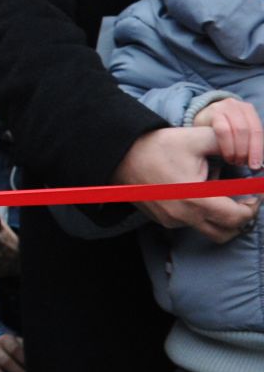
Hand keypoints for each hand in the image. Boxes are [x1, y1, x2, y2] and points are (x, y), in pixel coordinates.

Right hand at [118, 126, 258, 241]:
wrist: (121, 155)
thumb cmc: (158, 146)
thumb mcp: (195, 139)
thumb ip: (226, 143)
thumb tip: (248, 151)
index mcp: (196, 199)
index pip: (237, 217)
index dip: (252, 207)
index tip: (254, 194)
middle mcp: (184, 216)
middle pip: (226, 232)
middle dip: (240, 218)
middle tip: (243, 199)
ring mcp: (172, 220)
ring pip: (209, 228)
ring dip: (220, 215)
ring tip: (216, 191)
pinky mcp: (163, 220)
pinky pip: (191, 223)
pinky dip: (201, 212)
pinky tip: (195, 191)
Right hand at [196, 98, 263, 170]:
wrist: (200, 119)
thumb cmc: (222, 129)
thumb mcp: (238, 132)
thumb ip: (248, 143)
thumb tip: (258, 164)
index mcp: (248, 110)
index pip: (257, 131)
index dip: (257, 150)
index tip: (255, 165)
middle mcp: (238, 105)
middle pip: (247, 130)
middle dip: (246, 151)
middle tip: (241, 163)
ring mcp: (224, 106)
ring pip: (237, 130)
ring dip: (236, 150)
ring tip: (233, 161)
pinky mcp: (213, 111)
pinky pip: (222, 130)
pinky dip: (226, 145)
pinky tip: (224, 154)